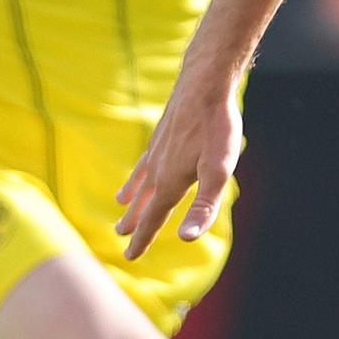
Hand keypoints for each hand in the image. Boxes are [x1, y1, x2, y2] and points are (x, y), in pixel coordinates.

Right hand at [115, 77, 242, 259]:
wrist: (205, 81)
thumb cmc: (215, 127)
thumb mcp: (218, 171)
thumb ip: (204, 206)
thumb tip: (186, 238)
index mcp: (170, 183)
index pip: (153, 218)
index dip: (142, 239)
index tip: (130, 257)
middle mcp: (158, 168)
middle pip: (144, 201)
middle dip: (134, 221)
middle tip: (120, 236)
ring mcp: (158, 149)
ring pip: (141, 179)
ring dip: (133, 196)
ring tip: (121, 205)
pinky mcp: (162, 133)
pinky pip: (146, 158)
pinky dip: (139, 169)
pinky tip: (142, 167)